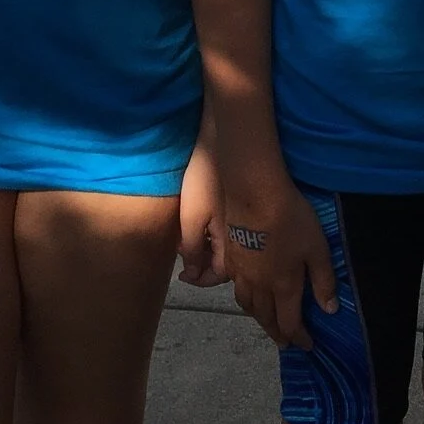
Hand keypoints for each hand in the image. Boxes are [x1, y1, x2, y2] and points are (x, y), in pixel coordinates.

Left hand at [177, 137, 226, 286]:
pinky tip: (200, 226)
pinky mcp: (238, 207)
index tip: (182, 275)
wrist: (220, 144)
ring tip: (187, 242)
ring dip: (206, 250)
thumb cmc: (204, 180)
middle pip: (224, 263)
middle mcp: (241, 235)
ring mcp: (241, 221)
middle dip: (202, 264)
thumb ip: (193, 249)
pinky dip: (212, 235)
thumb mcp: (192, 219)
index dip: (200, 279)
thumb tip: (192, 274)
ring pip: (226, 248)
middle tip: (183, 256)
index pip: (218, 274)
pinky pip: (228, 232)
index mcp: (230, 242)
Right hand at [223, 177, 335, 348]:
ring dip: (259, 318)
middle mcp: (259, 285)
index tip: (306, 346)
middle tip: (285, 343)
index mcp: (283, 286)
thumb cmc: (291, 219)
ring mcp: (241, 272)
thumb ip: (323, 281)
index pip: (290, 322)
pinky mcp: (229, 257)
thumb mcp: (317, 248)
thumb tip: (328, 311)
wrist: (254, 193)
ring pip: (247, 305)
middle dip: (277, 333)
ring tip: (266, 321)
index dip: (299, 337)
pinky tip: (247, 291)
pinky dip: (244, 298)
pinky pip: (236, 287)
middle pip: (266, 318)